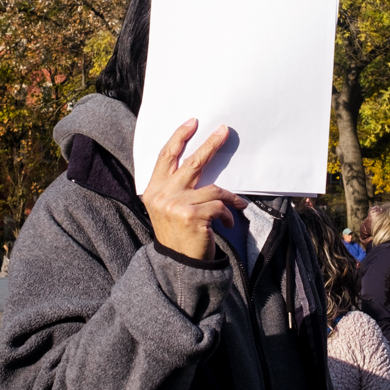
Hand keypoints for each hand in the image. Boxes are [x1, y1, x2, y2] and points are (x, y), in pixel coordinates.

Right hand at [142, 119, 246, 260]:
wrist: (179, 266)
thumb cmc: (178, 235)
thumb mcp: (168, 209)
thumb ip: (175, 188)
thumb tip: (199, 163)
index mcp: (153, 191)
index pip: (165, 156)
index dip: (179, 137)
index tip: (193, 122)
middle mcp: (162, 195)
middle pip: (191, 162)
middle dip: (210, 145)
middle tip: (224, 131)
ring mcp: (176, 205)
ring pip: (213, 188)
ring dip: (229, 197)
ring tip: (237, 205)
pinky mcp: (193, 216)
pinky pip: (219, 205)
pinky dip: (228, 214)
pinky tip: (227, 223)